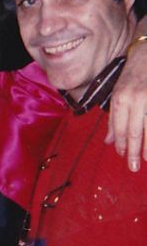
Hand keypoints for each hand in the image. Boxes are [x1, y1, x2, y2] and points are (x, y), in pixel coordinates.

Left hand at [106, 33, 146, 171]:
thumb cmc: (131, 78)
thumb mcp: (117, 95)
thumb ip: (114, 119)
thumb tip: (109, 142)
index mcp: (120, 99)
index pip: (120, 127)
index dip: (122, 143)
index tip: (123, 156)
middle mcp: (135, 99)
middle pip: (134, 131)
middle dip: (134, 151)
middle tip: (133, 167)